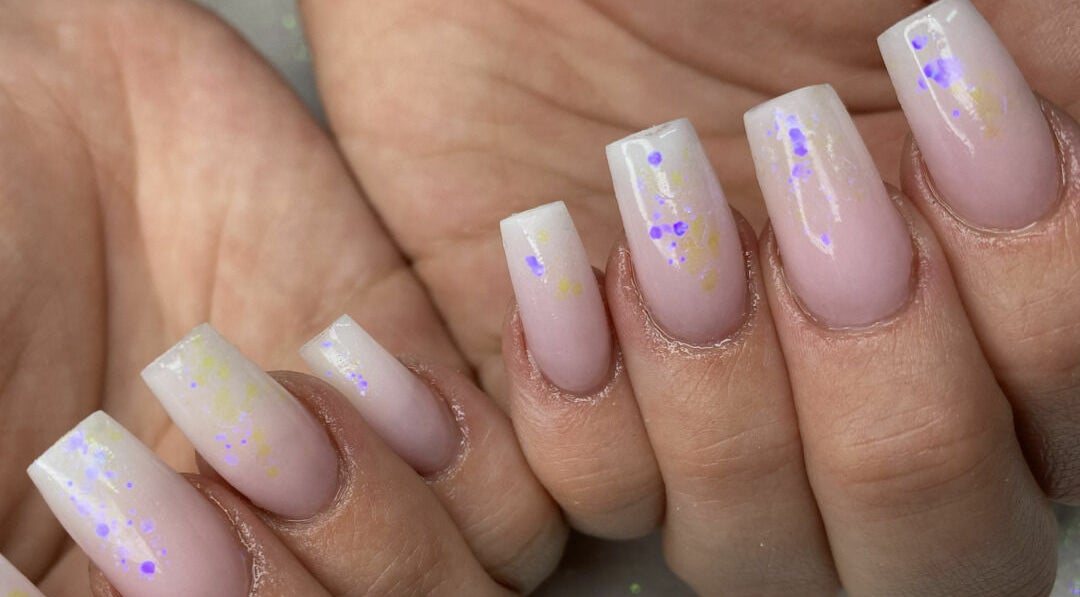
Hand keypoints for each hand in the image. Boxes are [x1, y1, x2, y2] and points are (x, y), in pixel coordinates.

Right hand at [0, 0, 561, 592]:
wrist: (48, 104)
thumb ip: (19, 563)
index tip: (140, 540)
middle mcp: (248, 565)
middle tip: (198, 478)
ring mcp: (341, 488)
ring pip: (449, 592)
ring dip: (375, 520)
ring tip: (269, 403)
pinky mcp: (414, 394)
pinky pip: (507, 482)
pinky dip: (452, 445)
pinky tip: (350, 360)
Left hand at [475, 1, 1079, 594]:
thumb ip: (1050, 69)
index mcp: (985, 310)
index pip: (1072, 402)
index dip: (1038, 288)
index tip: (947, 99)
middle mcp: (868, 397)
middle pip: (945, 540)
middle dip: (886, 372)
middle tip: (807, 171)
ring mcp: (729, 429)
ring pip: (766, 554)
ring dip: (722, 391)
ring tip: (664, 211)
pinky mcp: (600, 426)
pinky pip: (603, 497)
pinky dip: (582, 399)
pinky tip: (561, 258)